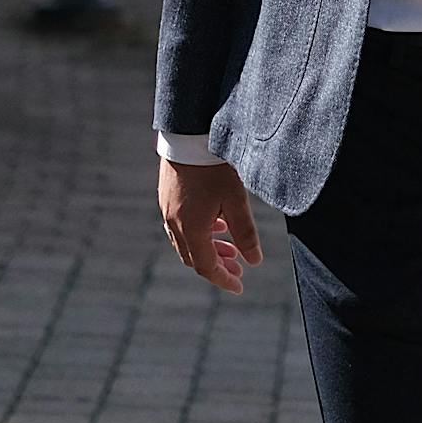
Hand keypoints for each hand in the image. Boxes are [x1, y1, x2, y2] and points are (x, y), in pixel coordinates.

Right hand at [159, 158, 261, 295]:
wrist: (189, 136)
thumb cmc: (214, 167)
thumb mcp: (236, 199)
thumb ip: (245, 232)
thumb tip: (254, 261)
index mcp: (191, 230)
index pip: (207, 267)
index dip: (224, 279)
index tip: (239, 287)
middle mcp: (175, 224)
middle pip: (195, 257)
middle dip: (217, 265)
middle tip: (238, 268)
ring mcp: (168, 210)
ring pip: (187, 242)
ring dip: (209, 249)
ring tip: (230, 247)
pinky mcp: (167, 197)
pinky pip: (181, 226)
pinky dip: (199, 233)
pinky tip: (215, 224)